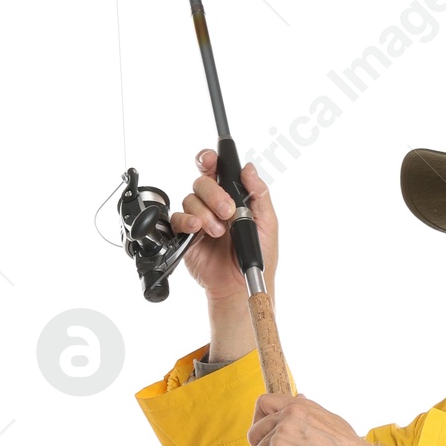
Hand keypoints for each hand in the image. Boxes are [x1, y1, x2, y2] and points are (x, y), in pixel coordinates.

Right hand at [173, 151, 276, 360]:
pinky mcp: (186, 234)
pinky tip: (199, 229)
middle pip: (202, 182)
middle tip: (228, 212)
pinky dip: (187, 220)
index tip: (210, 159)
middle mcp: (213, 205)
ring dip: (205, 213)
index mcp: (233, 196)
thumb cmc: (257, 256)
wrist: (240, 285)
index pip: (217, 170)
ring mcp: (199, 218)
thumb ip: (259, 194)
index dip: (210, 159)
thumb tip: (249, 169)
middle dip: (214, 194)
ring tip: (218, 232)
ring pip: (191, 199)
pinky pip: (178, 218)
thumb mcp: (267, 223)